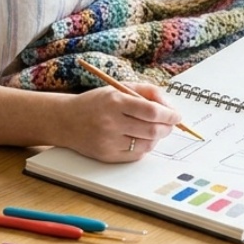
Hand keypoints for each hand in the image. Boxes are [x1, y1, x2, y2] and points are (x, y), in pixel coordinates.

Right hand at [62, 82, 181, 162]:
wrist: (66, 120)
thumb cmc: (97, 102)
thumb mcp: (119, 88)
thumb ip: (147, 91)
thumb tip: (170, 106)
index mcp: (115, 101)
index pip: (151, 111)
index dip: (169, 114)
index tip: (177, 115)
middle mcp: (110, 122)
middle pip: (152, 130)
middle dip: (167, 127)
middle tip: (170, 124)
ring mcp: (108, 141)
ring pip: (147, 144)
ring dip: (156, 137)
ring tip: (153, 129)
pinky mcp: (107, 156)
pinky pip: (136, 155)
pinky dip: (144, 147)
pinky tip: (139, 138)